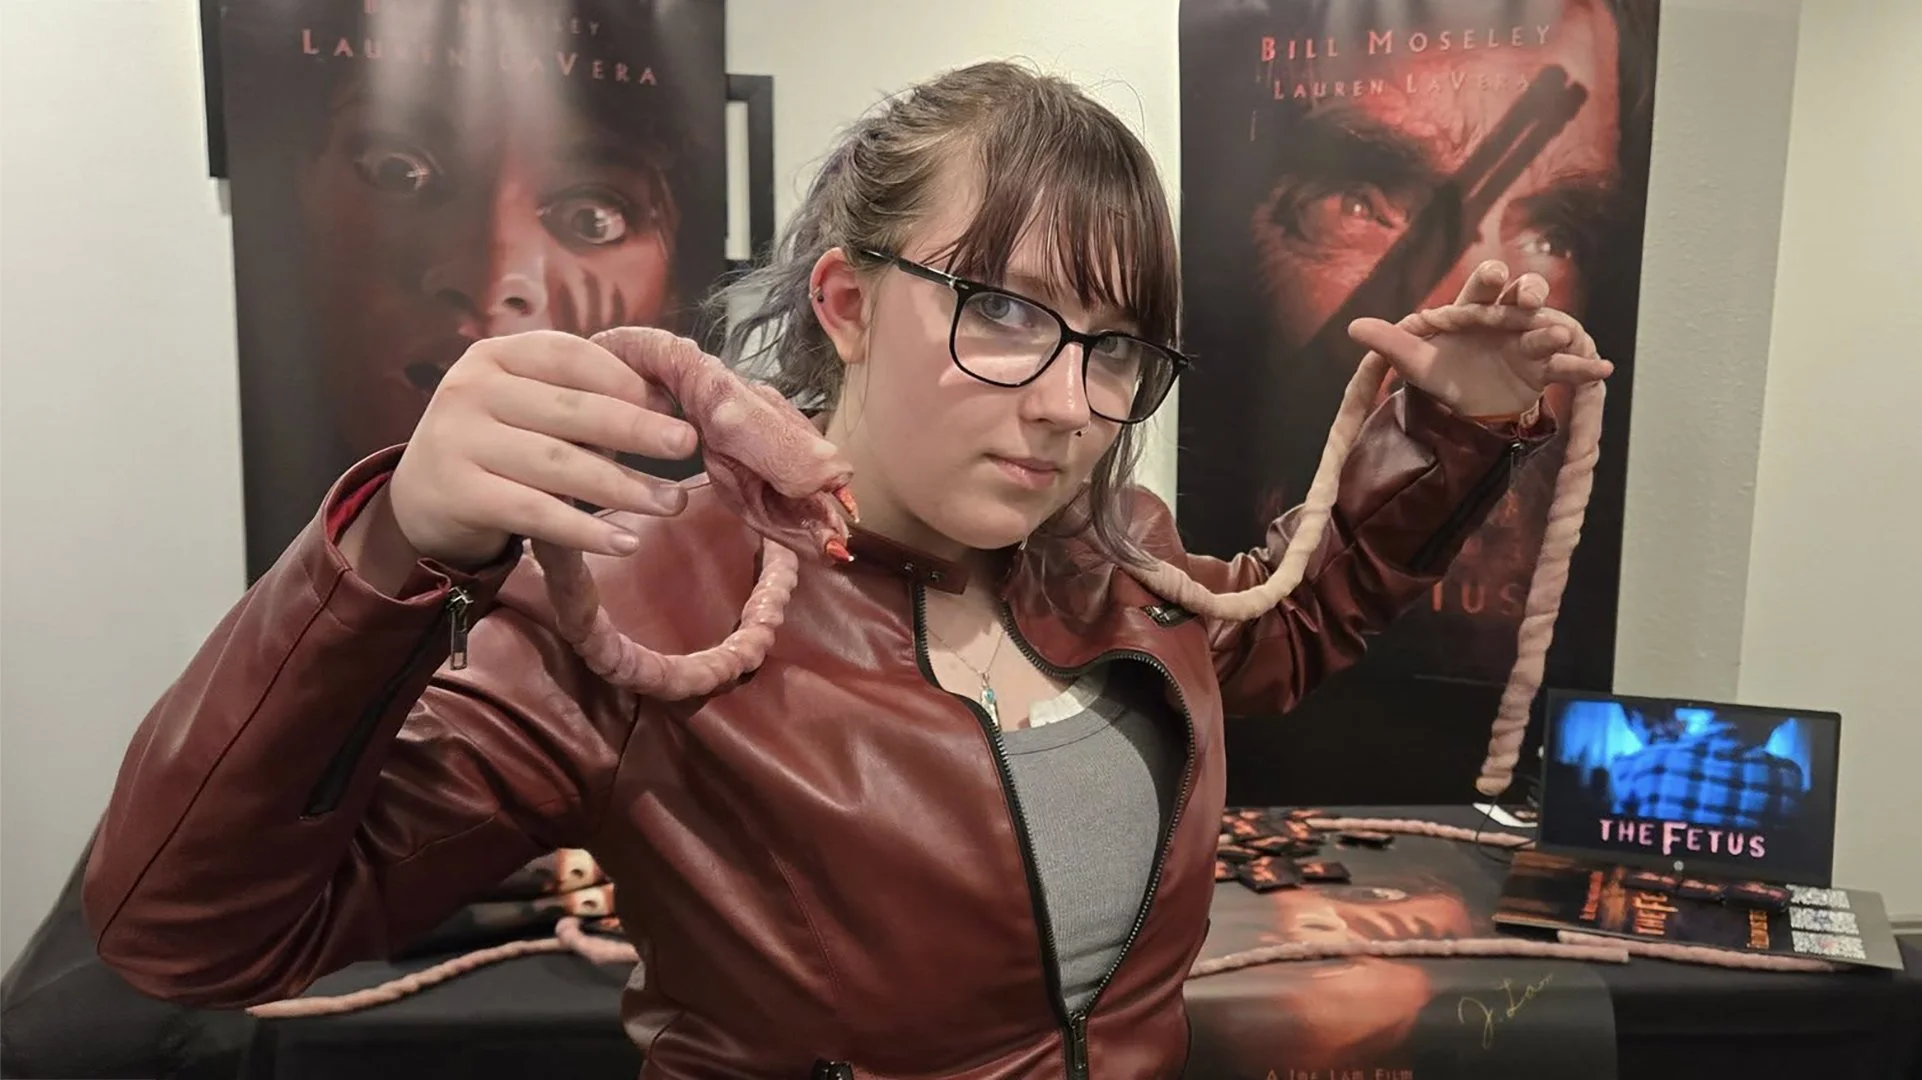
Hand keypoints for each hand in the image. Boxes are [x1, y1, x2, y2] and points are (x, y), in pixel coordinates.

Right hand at [380, 330, 699, 568]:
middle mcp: (472, 389)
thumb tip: (664, 406)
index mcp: (496, 355)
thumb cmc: (494, 445)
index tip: (671, 403)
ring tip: (671, 503)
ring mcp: (460, 439)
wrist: (418, 500)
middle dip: (638, 429)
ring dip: (624, 486)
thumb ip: (577, 398)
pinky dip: (585, 530)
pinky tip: (625, 541)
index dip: (624, 378)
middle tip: (688, 444)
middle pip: (572, 410)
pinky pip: (535, 511)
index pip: (570, 356)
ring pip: (559, 464)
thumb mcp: (524, 406)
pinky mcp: (459, 492)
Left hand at [1346, 261, 1613, 417]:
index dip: (1489, 281)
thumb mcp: (1414, 361)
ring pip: (1545, 331)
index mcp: (1473, 309)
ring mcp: (1527, 342)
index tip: (1493, 276)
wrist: (1465, 401)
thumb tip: (1353, 327)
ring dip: (1557, 331)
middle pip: (1521, 299)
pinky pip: (1565, 367)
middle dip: (1529, 294)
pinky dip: (1584, 368)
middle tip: (1531, 298)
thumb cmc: (1442, 370)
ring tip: (1565, 336)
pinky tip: (1604, 368)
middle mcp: (1505, 319)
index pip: (1482, 289)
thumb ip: (1389, 343)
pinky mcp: (1542, 368)